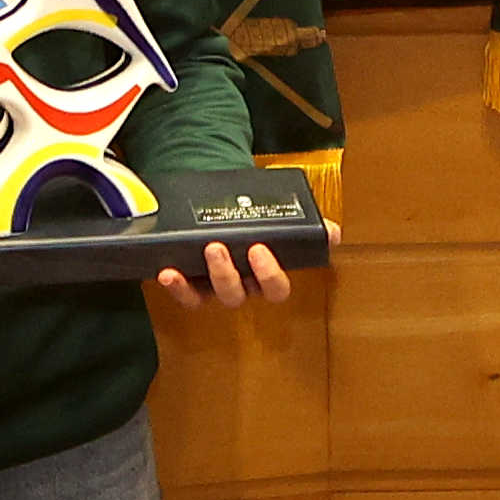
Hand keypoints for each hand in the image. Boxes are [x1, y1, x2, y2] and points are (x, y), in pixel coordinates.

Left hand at [153, 228, 322, 309]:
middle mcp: (242, 285)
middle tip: (218, 246)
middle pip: (239, 295)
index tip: (259, 249)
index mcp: (266, 274)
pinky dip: (177, 286)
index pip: (275, 289)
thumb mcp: (279, 214)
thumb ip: (306, 224)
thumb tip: (332, 234)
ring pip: (213, 295)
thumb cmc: (254, 215)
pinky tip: (167, 271)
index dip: (268, 274)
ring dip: (205, 276)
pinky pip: (185, 294)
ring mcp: (214, 286)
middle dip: (228, 274)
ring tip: (202, 249)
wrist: (222, 203)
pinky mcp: (190, 283)